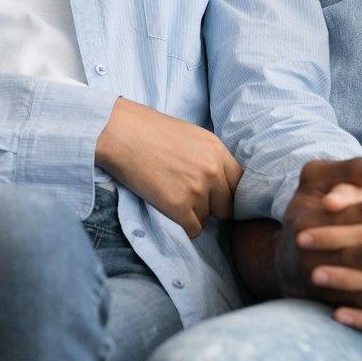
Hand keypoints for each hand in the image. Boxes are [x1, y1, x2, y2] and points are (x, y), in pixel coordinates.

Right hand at [94, 97, 242, 237]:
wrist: (120, 133)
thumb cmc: (151, 131)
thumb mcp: (193, 136)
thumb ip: (211, 158)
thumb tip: (221, 182)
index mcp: (218, 152)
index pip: (241, 185)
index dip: (229, 193)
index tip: (218, 197)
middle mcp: (212, 171)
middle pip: (228, 206)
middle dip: (213, 207)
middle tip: (192, 199)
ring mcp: (196, 190)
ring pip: (208, 218)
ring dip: (193, 214)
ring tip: (172, 196)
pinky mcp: (178, 206)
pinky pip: (193, 229)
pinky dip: (183, 225)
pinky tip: (169, 209)